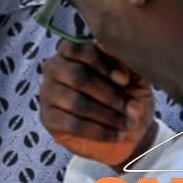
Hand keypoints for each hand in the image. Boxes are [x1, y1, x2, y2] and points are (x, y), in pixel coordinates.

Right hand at [39, 41, 155, 169]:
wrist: (130, 134)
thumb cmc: (129, 99)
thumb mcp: (134, 78)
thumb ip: (122, 61)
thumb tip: (105, 47)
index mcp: (72, 52)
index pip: (76, 49)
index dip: (101, 64)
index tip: (125, 81)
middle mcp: (54, 68)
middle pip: (77, 76)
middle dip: (109, 95)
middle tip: (132, 108)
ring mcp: (48, 93)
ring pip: (75, 102)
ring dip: (107, 115)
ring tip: (128, 124)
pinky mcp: (48, 119)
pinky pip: (72, 124)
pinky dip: (99, 131)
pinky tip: (116, 134)